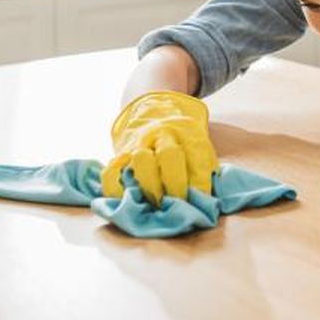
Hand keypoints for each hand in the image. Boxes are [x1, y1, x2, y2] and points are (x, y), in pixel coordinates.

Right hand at [101, 91, 218, 204]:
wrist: (151, 114)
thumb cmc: (182, 142)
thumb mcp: (199, 146)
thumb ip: (205, 170)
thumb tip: (207, 201)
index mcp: (188, 131)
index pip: (198, 156)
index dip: (201, 184)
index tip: (202, 203)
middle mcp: (163, 134)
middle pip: (169, 154)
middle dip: (176, 184)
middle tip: (179, 205)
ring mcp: (139, 143)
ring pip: (141, 160)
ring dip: (149, 186)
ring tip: (156, 205)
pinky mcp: (120, 155)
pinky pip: (112, 172)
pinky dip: (116, 190)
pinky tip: (128, 202)